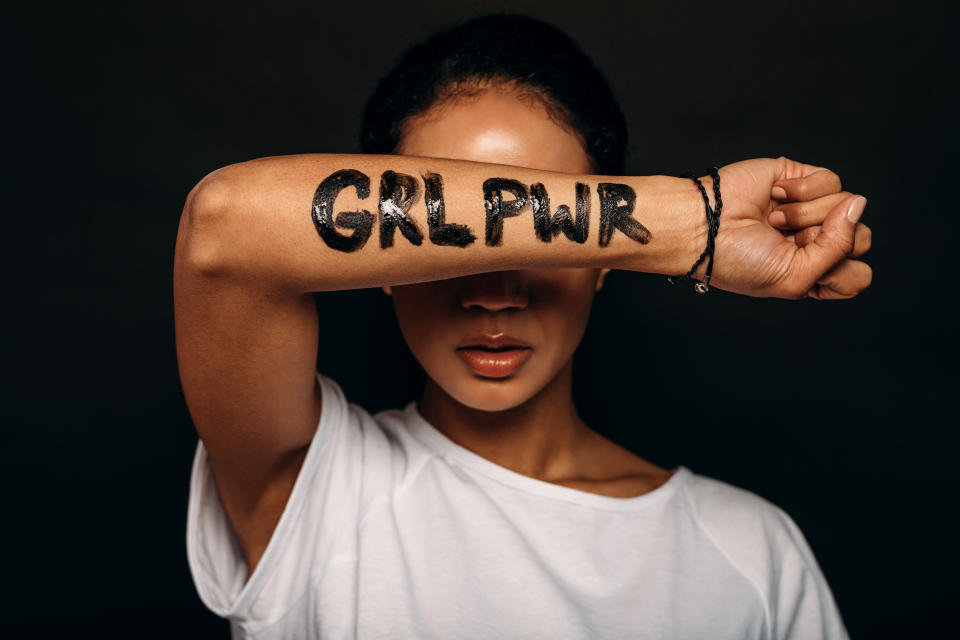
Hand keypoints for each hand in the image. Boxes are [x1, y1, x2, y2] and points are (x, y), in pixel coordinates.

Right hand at [701, 157, 871, 298]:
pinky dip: (803, 190)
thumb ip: (840, 248)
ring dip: (805, 215)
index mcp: (814, 275)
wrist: (702, 226)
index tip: (802, 269)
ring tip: (774, 219)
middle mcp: (816, 242)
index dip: (838, 271)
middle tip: (788, 241)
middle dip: (823, 240)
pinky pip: (831, 180)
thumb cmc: (738, 260)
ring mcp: (811, 210)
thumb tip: (860, 202)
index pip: (858, 275)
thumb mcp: (797, 276)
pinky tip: (776, 196)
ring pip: (847, 206)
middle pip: (861, 238)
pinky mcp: (801, 179)